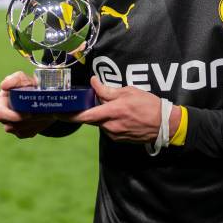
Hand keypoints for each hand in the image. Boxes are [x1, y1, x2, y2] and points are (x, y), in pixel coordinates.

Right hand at [0, 71, 56, 138]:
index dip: (11, 116)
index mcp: (2, 103)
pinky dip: (34, 128)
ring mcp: (12, 124)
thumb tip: (3, 85)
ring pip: (18, 131)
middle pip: (8, 126)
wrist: (44, 95)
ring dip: (30, 125)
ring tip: (42, 116)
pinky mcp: (21, 131)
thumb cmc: (28, 85)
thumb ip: (14, 79)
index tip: (27, 115)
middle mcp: (5, 116)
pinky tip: (41, 120)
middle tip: (36, 117)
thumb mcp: (23, 79)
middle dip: (23, 123)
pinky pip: (26, 134)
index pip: (0, 114)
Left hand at [57, 76, 180, 142]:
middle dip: (87, 111)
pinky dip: (109, 121)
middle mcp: (110, 126)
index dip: (69, 115)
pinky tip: (121, 115)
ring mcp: (115, 134)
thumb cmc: (149, 105)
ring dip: (101, 115)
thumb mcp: (129, 92)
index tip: (58, 111)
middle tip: (86, 102)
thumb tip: (93, 83)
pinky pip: (109, 128)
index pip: (85, 115)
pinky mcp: (120, 139)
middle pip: (91, 119)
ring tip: (115, 106)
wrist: (165, 125)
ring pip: (100, 123)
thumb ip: (108, 90)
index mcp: (112, 112)